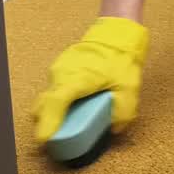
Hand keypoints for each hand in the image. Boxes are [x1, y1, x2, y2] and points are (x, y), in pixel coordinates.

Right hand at [32, 17, 149, 142]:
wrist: (116, 32)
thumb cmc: (121, 57)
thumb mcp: (130, 88)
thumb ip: (123, 112)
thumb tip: (113, 129)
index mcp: (77, 78)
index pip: (56, 102)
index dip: (48, 123)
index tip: (43, 140)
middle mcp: (62, 73)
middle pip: (44, 104)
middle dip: (46, 124)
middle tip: (55, 142)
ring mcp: (58, 69)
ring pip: (47, 97)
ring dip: (51, 114)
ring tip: (63, 128)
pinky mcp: (60, 69)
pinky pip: (53, 90)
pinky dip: (57, 103)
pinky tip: (71, 111)